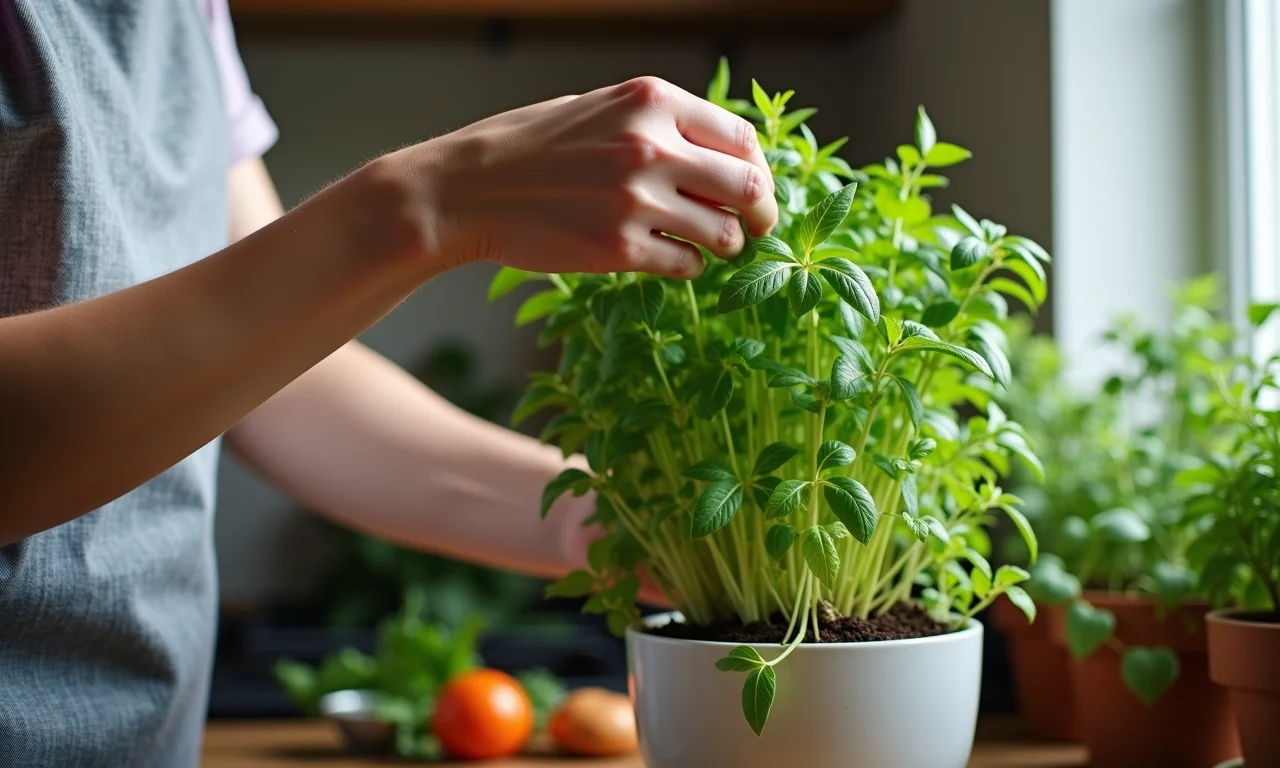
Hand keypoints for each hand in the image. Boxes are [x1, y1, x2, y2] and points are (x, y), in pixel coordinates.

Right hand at [392, 76, 777, 278]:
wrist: (468, 188)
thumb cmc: (533, 147)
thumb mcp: (601, 108)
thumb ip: (662, 124)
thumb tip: (727, 157)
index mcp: (652, 101)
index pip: (741, 139)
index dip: (758, 170)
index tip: (754, 189)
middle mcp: (651, 147)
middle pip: (747, 188)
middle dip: (760, 214)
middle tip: (756, 228)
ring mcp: (636, 201)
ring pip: (723, 234)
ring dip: (722, 244)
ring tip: (703, 244)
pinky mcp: (619, 250)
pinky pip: (686, 265)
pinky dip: (687, 266)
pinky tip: (667, 257)